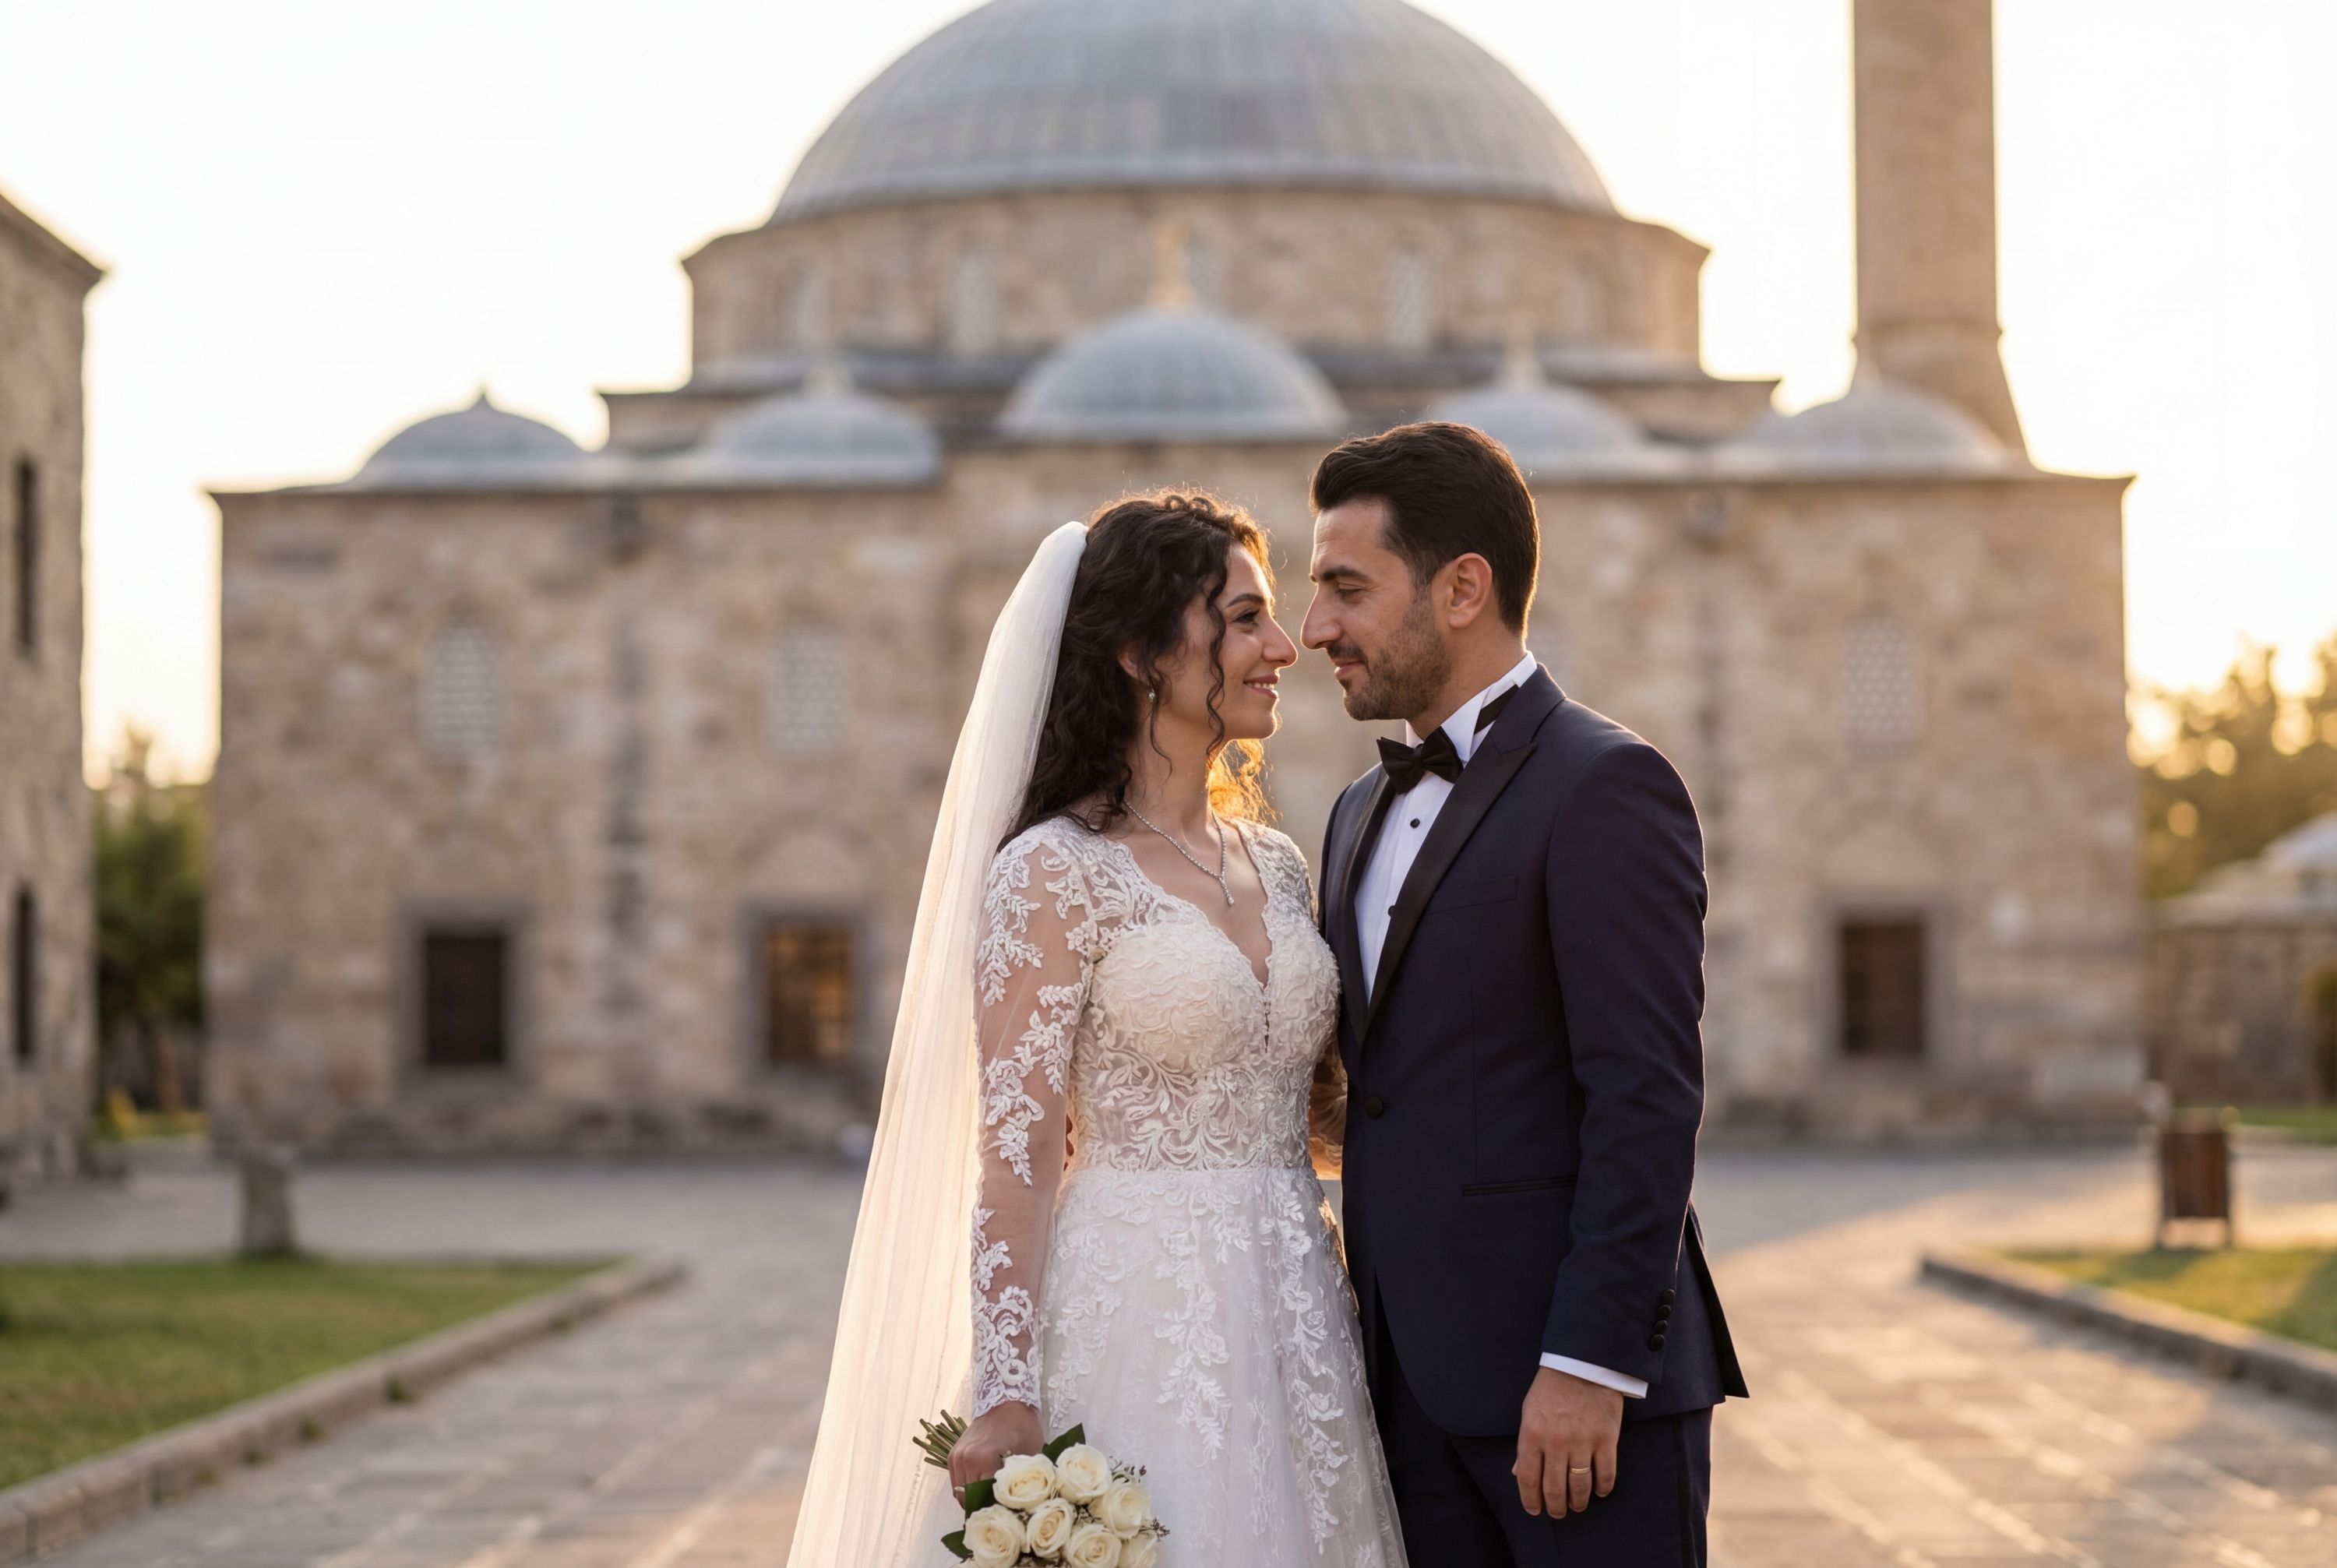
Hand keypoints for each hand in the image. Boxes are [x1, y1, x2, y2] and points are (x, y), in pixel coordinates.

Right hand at [949, 1402, 1043, 1506]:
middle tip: (997, 1508)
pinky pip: (955, 1483)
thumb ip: (1022, 1481)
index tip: (1006, 1512)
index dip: (996, 1509)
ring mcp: (958, 1457)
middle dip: (983, 1506)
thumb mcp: (1030, 1456)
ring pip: (960, 1494)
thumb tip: (1020, 1506)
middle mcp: (968, 1459)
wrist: (1006, 1402)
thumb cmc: (1023, 1428)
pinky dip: (965, 1488)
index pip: (986, 1499)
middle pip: (970, 1500)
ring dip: (973, 1499)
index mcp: (987, 1459)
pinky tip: (980, 1485)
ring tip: (989, 1498)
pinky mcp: (953, 1455)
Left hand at [1514, 1366, 1622, 1517]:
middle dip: (1555, 1507)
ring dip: (1578, 1502)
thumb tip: (1518, 1474)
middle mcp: (1555, 1443)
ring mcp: (1582, 1442)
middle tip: (1558, 1513)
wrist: (1582, 1363)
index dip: (1530, 1500)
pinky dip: (1602, 1488)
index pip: (1527, 1479)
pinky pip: (1606, 1474)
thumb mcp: (1529, 1412)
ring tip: (1577, 1506)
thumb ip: (1525, 1445)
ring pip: (1579, 1487)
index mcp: (1531, 1435)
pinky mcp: (1606, 1439)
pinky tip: (1599, 1491)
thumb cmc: (1551, 1387)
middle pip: (1553, 1489)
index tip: (1534, 1511)